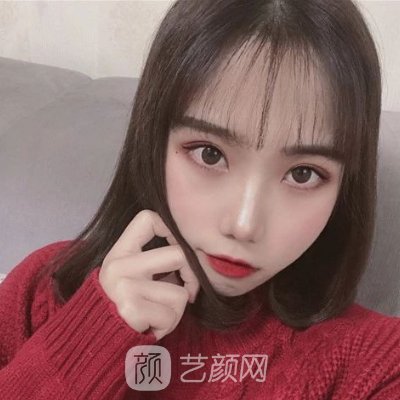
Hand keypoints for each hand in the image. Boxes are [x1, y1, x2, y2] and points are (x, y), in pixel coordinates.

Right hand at [98, 210, 199, 340]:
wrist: (98, 340)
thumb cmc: (124, 304)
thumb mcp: (129, 274)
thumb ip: (153, 260)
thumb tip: (194, 255)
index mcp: (120, 252)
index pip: (148, 218)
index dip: (171, 228)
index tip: (178, 247)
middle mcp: (119, 265)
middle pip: (179, 254)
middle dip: (191, 276)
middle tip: (187, 290)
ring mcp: (124, 286)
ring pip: (180, 292)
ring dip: (177, 309)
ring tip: (157, 314)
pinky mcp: (131, 310)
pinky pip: (172, 314)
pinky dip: (169, 324)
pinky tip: (152, 326)